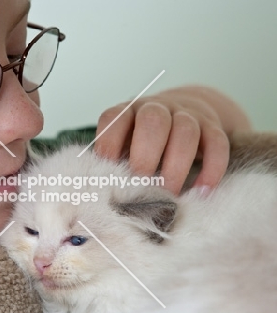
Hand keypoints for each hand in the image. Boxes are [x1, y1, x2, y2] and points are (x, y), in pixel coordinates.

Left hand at [93, 87, 250, 194]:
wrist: (186, 109)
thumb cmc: (144, 140)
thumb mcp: (125, 144)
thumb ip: (115, 162)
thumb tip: (104, 195)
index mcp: (127, 112)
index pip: (114, 119)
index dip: (108, 145)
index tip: (107, 174)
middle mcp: (156, 109)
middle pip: (153, 122)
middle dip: (145, 158)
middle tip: (141, 188)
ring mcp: (186, 114)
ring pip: (186, 132)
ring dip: (176, 167)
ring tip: (169, 195)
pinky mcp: (212, 126)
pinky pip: (217, 144)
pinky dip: (211, 169)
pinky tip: (202, 191)